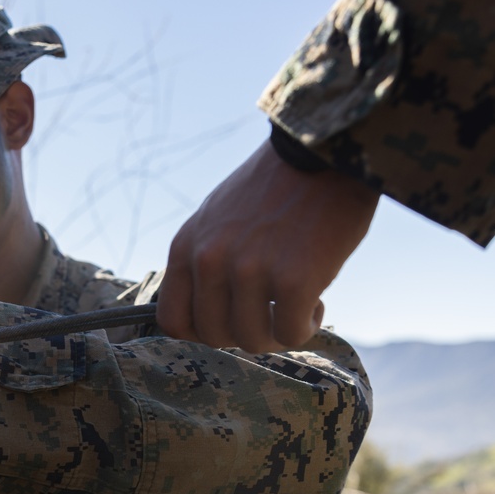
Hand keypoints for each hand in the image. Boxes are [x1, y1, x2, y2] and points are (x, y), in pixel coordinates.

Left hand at [156, 139, 379, 352]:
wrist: (321, 153)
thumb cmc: (274, 189)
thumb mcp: (216, 219)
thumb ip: (205, 261)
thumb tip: (208, 312)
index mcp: (187, 246)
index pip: (173, 320)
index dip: (202, 332)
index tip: (229, 322)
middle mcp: (210, 260)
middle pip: (214, 335)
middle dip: (245, 333)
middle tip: (271, 313)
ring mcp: (250, 270)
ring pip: (252, 339)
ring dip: (277, 332)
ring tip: (295, 305)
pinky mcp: (294, 279)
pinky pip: (291, 334)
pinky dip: (306, 327)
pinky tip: (315, 303)